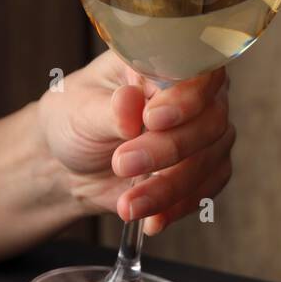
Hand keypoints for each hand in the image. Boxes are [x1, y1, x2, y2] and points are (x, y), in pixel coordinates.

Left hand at [36, 51, 234, 234]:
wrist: (71, 167)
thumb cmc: (74, 123)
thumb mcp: (78, 110)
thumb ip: (108, 109)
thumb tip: (131, 104)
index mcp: (164, 62)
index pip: (197, 71)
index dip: (185, 96)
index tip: (152, 119)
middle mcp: (194, 95)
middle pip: (209, 120)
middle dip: (168, 149)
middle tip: (123, 164)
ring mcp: (204, 133)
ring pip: (210, 160)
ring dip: (169, 187)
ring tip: (128, 205)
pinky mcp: (204, 170)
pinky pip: (205, 190)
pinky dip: (178, 207)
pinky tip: (151, 220)